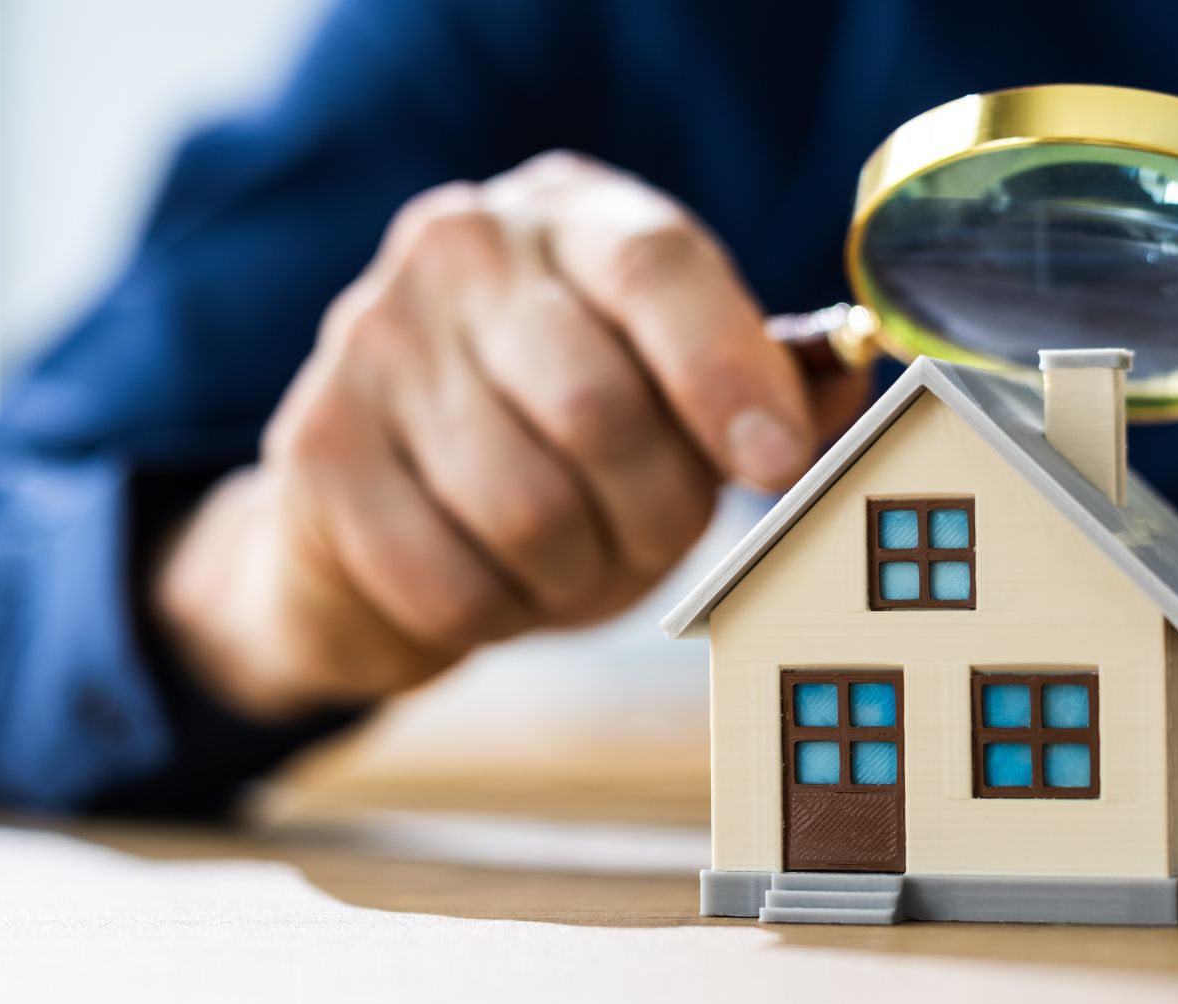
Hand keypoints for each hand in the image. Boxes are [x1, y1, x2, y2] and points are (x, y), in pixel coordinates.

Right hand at [155, 151, 859, 716]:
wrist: (371, 511)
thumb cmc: (554, 443)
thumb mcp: (663, 398)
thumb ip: (762, 385)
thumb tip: (863, 372)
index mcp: (570, 216)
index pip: (658, 269)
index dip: (727, 376)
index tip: (776, 468)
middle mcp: (461, 249)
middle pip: (599, 409)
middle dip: (652, 514)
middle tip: (651, 539)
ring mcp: (370, 338)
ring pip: (526, 508)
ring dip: (574, 575)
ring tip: (564, 560)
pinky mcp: (314, 447)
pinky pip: (447, 578)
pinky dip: (493, 613)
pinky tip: (487, 582)